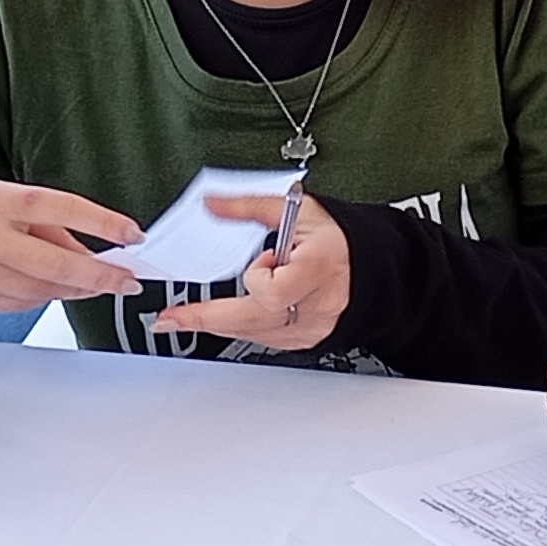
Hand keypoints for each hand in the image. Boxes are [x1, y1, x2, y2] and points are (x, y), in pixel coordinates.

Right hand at [0, 173, 142, 314]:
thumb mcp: (5, 195)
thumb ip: (49, 223)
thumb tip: (93, 251)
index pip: (63, 208)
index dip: (103, 223)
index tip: (132, 233)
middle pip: (56, 265)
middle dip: (100, 276)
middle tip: (127, 280)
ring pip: (42, 291)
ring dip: (76, 290)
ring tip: (96, 283)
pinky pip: (22, 304)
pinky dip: (44, 297)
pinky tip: (52, 287)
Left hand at [155, 193, 346, 349]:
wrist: (375, 270)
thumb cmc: (340, 240)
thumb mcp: (299, 210)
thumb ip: (250, 207)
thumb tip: (212, 203)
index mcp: (318, 268)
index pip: (274, 290)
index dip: (259, 275)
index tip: (263, 258)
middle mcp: (315, 304)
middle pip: (252, 320)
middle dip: (206, 318)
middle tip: (170, 319)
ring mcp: (311, 328)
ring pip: (254, 334)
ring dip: (224, 321)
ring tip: (203, 310)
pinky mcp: (306, 341)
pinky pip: (264, 340)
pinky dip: (245, 326)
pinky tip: (241, 312)